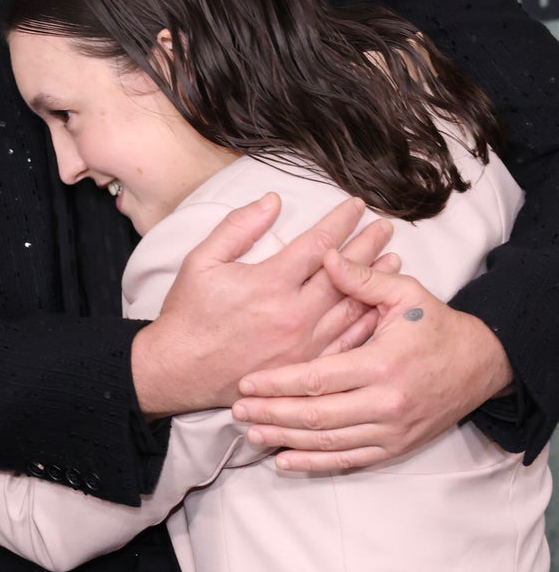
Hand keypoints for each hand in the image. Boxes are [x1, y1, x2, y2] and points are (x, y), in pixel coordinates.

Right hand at [132, 195, 394, 415]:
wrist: (178, 371)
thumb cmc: (189, 314)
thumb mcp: (202, 260)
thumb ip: (238, 227)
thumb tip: (272, 200)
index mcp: (270, 282)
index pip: (317, 244)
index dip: (340, 221)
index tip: (357, 205)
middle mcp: (293, 313)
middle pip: (343, 273)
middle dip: (368, 246)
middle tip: (386, 227)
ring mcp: (303, 344)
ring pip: (350, 307)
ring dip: (374, 282)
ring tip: (394, 260)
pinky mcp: (305, 368)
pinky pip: (345, 343)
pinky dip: (366, 322)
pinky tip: (377, 308)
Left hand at [233, 249, 513, 469]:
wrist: (479, 364)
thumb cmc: (435, 324)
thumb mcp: (404, 292)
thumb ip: (361, 278)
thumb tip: (325, 254)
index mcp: (382, 364)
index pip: (320, 378)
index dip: (280, 382)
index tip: (248, 381)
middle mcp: (386, 403)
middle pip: (318, 415)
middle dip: (274, 415)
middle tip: (238, 411)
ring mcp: (391, 430)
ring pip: (329, 442)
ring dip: (287, 440)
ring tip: (253, 434)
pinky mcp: (396, 446)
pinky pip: (350, 459)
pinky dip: (316, 462)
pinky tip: (287, 460)